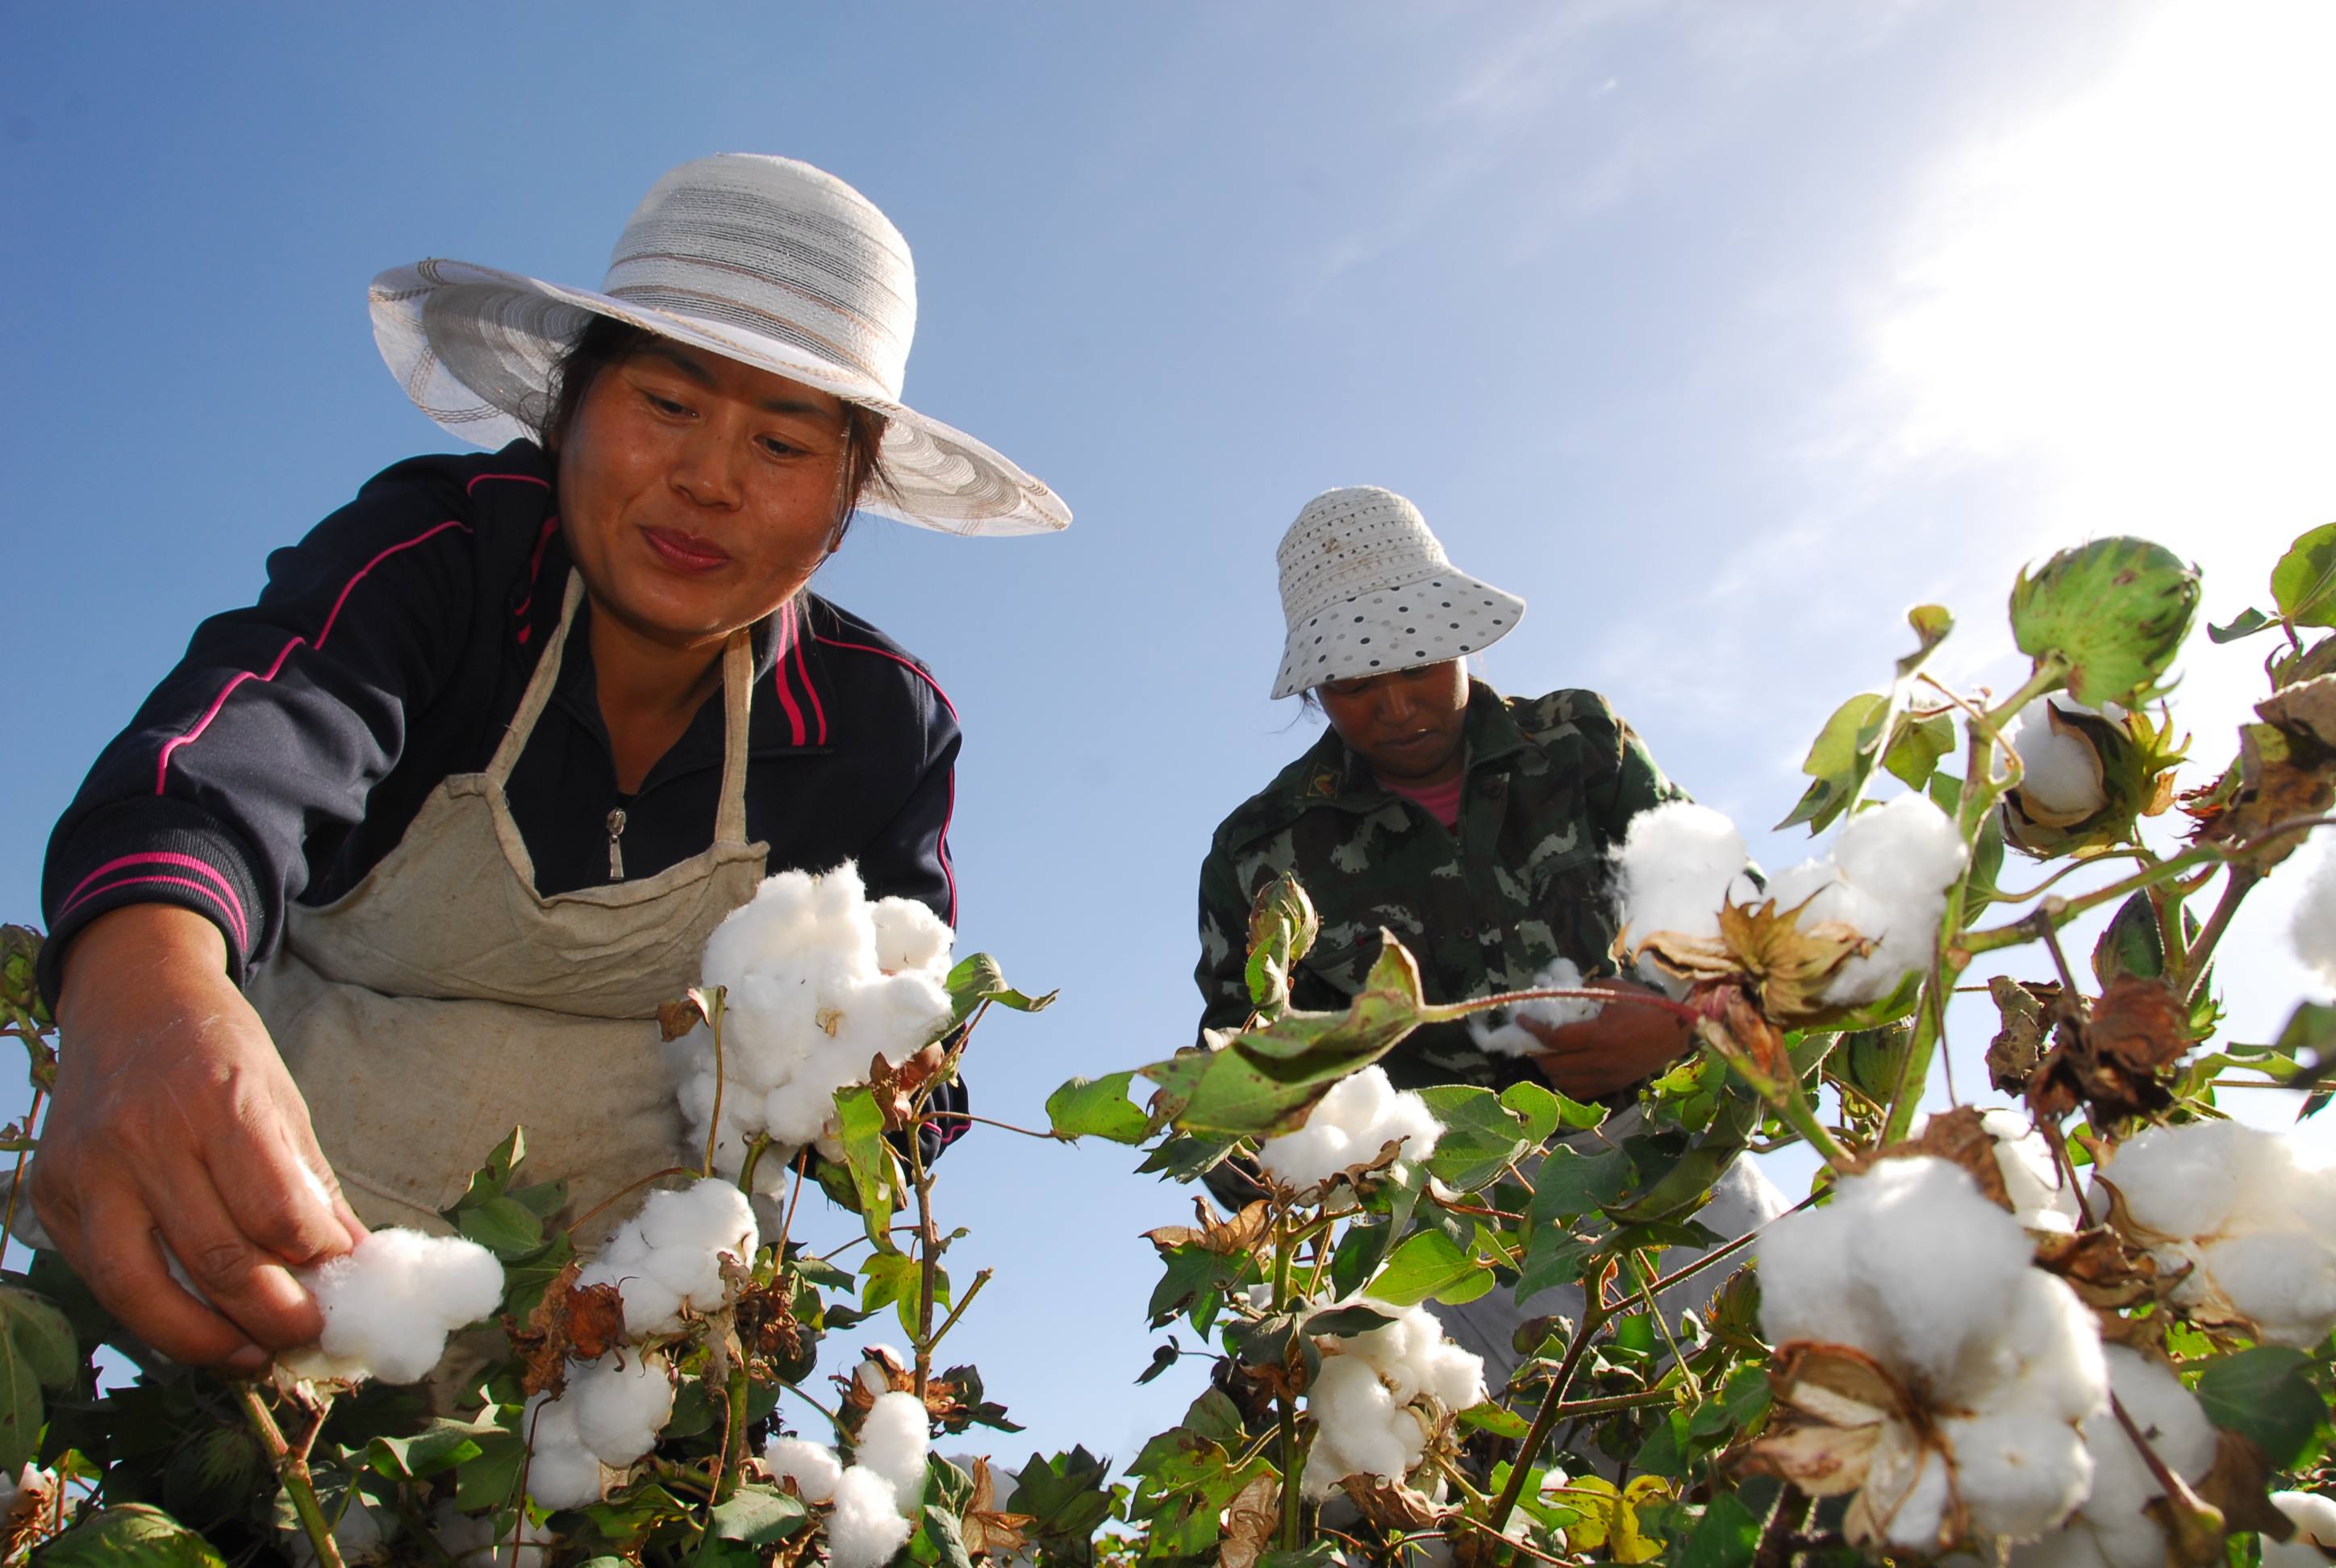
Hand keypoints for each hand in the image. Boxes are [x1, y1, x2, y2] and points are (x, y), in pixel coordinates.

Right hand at [32, 905, 365, 1368]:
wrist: (128, 999)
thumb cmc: (220, 1051)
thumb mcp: (282, 1101)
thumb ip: (311, 1187)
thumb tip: (354, 1266)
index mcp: (217, 1102)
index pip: (275, 1214)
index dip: (317, 1262)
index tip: (344, 1281)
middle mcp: (143, 1138)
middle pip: (216, 1262)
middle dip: (273, 1316)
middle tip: (310, 1337)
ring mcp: (87, 1171)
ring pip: (142, 1291)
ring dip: (205, 1341)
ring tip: (254, 1355)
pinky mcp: (51, 1196)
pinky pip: (103, 1278)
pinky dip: (152, 1314)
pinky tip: (196, 1327)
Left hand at [1516, 977, 1693, 1101]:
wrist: (1677, 1031)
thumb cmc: (1645, 1005)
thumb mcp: (1613, 989)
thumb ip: (1582, 993)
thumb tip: (1553, 994)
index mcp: (1599, 1035)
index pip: (1554, 1038)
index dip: (1532, 1029)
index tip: (1520, 1019)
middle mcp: (1600, 1060)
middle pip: (1552, 1063)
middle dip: (1535, 1049)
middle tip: (1531, 1036)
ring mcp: (1606, 1077)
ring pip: (1561, 1081)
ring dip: (1549, 1066)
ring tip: (1547, 1051)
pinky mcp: (1612, 1086)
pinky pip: (1576, 1092)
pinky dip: (1564, 1081)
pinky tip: (1566, 1066)